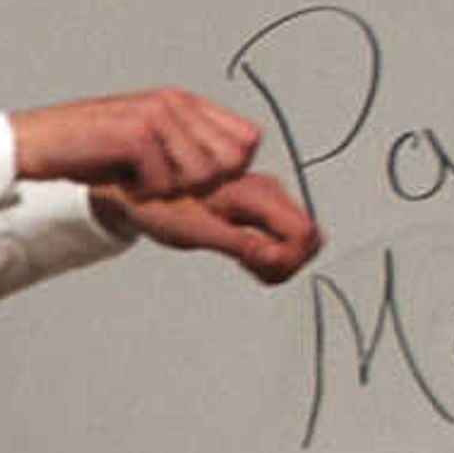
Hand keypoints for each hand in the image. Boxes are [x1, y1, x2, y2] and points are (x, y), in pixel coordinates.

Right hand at [10, 89, 266, 202]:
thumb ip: (187, 143)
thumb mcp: (147, 138)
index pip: (248, 139)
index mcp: (184, 102)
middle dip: (205, 185)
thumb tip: (232, 166)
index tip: (197, 180)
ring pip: (202, 175)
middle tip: (168, 185)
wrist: (37, 141)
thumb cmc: (89, 147)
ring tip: (141, 183)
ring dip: (172, 191)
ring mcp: (156, 117)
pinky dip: (143, 194)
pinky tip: (123, 183)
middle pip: (232, 161)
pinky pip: (163, 183)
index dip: (232, 169)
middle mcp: (176, 103)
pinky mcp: (135, 135)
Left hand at [92, 171, 325, 286]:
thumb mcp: (196, 231)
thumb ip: (240, 243)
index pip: (305, 232)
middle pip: (309, 238)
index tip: (255, 264)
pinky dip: (271, 254)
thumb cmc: (163, 206)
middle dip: (286, 262)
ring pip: (300, 239)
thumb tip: (274, 256)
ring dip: (278, 260)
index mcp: (258, 194)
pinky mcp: (261, 207)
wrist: (144, 186)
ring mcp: (268, 199)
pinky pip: (285, 237)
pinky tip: (244, 254)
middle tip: (249, 266)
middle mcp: (270, 192)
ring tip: (242, 259)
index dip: (288, 258)